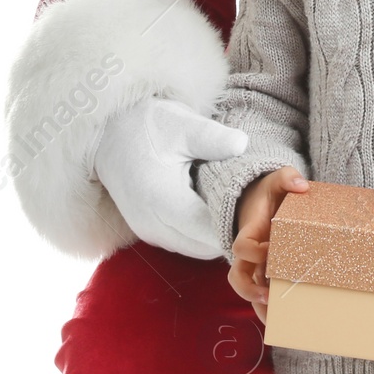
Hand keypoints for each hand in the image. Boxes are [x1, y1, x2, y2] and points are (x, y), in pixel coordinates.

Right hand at [92, 96, 248, 259]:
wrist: (109, 133)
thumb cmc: (148, 126)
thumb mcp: (182, 124)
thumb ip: (212, 137)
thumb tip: (242, 143)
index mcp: (161, 200)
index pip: (209, 231)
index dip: (238, 226)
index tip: (263, 213)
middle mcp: (153, 225)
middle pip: (205, 246)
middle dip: (231, 233)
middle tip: (260, 211)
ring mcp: (149, 232)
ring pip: (196, 248)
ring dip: (217, 235)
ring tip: (242, 210)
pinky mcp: (149, 232)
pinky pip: (184, 242)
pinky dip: (203, 233)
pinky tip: (218, 209)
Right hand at [228, 165, 309, 323]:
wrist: (263, 202)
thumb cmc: (272, 193)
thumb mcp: (277, 180)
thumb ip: (287, 177)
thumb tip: (302, 185)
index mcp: (249, 232)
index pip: (242, 246)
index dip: (253, 252)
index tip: (271, 250)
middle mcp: (249, 254)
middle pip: (237, 276)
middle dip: (249, 289)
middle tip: (267, 296)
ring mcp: (255, 266)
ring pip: (248, 291)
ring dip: (258, 307)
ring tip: (276, 322)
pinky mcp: (264, 272)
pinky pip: (262, 293)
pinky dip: (268, 309)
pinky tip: (283, 322)